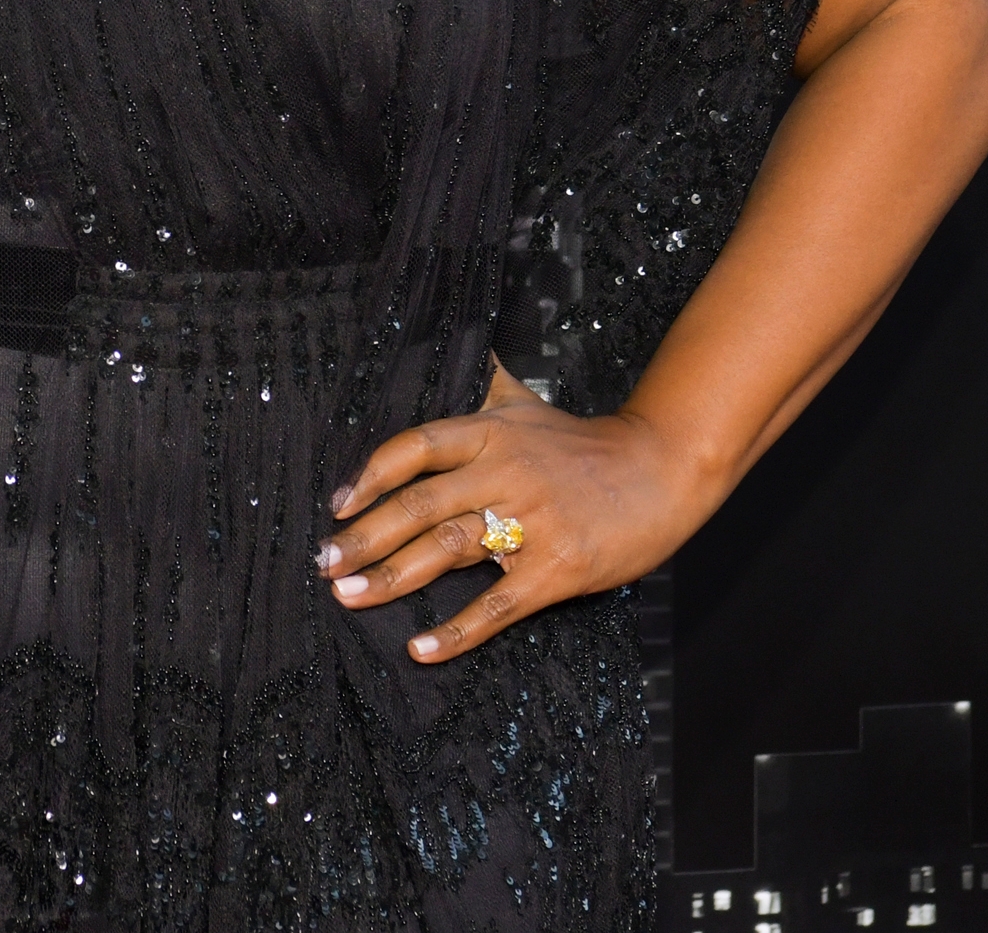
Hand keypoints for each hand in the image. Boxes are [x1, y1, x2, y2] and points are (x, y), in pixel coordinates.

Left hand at [312, 360, 716, 663]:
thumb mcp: (525, 403)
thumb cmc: (585, 444)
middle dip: (364, 538)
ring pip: (447, 550)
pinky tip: (421, 649)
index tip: (338, 506)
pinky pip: (497, 605)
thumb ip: (482, 382)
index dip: (371, 476)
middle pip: (418, 505)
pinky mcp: (559, 567)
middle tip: (324, 564)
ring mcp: (531, 520)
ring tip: (349, 597)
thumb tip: (454, 338)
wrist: (664, 470)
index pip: (415, 448)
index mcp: (489, 433)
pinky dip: (456, 630)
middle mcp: (503, 471)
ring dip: (391, 578)